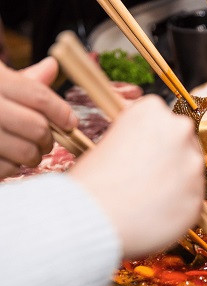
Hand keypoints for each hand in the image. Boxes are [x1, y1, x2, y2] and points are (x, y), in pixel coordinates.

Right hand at [0, 58, 77, 177]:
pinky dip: (14, 167)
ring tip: (28, 150)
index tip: (70, 122)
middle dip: (49, 138)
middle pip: (36, 127)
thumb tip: (52, 67)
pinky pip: (8, 169)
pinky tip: (7, 157)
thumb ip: (23, 80)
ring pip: (25, 152)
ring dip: (33, 155)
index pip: (37, 97)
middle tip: (46, 139)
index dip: (61, 112)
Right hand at [69, 95, 204, 257]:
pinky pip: (192, 198)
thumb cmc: (93, 182)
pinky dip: (180, 204)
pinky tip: (157, 210)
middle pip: (183, 140)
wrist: (96, 218)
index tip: (143, 149)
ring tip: (149, 196)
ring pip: (190, 170)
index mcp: (153, 110)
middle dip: (170, 156)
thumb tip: (146, 145)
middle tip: (147, 175)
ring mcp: (193, 164)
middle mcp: (180, 130)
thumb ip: (136, 136)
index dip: (151, 137)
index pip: (162, 118)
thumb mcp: (107, 140)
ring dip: (177, 180)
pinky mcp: (199, 195)